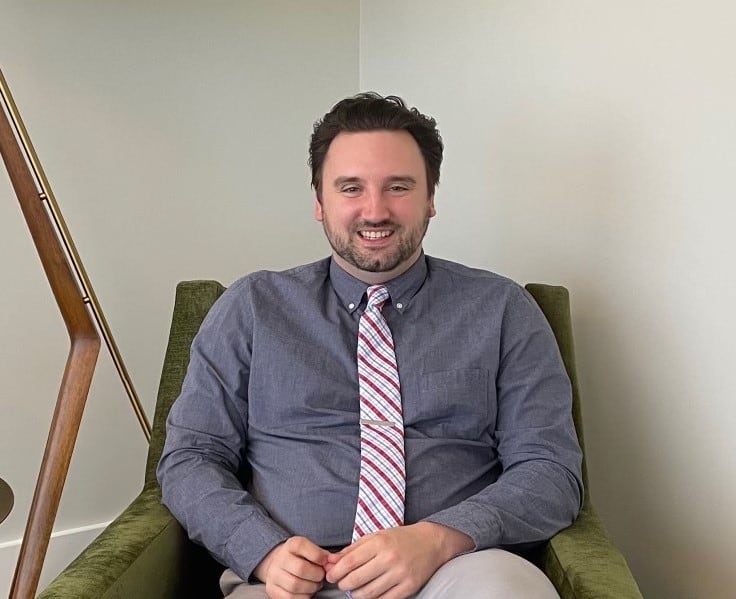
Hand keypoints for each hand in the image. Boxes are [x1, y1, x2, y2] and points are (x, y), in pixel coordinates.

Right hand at [253, 536, 329, 598]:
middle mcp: (280, 559)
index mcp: (291, 545)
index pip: (301, 546)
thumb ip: (322, 554)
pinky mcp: (272, 590)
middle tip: (321, 576)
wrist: (280, 565)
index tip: (325, 561)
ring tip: (314, 584)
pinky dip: (303, 597)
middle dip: (316, 575)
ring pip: (295, 585)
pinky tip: (306, 591)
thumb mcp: (311, 550)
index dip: (317, 555)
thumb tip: (332, 562)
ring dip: (311, 588)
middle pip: (300, 569)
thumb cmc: (301, 558)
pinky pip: (290, 598)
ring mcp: (274, 575)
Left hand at [324, 523, 472, 598]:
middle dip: (343, 584)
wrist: (431, 542)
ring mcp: (400, 574)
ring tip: (355, 589)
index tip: (330, 575)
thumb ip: (352, 549)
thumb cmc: (400, 538)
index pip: (349, 563)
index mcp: (379, 543)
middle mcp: (389, 558)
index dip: (335, 572)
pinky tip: (370, 593)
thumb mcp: (376, 537)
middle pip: (356, 580)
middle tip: (342, 583)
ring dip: (356, 594)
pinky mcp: (409, 587)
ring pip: (368, 594)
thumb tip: (330, 562)